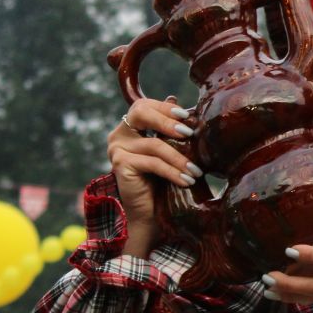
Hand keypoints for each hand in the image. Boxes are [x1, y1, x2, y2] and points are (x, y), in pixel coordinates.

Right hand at [108, 97, 201, 257]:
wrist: (149, 215)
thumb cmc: (161, 181)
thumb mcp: (169, 150)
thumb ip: (169, 128)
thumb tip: (175, 98)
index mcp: (129, 126)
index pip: (144, 105)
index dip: (165, 108)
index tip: (187, 117)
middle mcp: (118, 134)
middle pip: (141, 112)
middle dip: (168, 121)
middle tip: (190, 134)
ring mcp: (116, 149)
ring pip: (154, 144)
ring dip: (179, 158)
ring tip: (196, 170)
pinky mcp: (120, 164)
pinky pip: (152, 163)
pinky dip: (172, 171)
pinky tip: (187, 180)